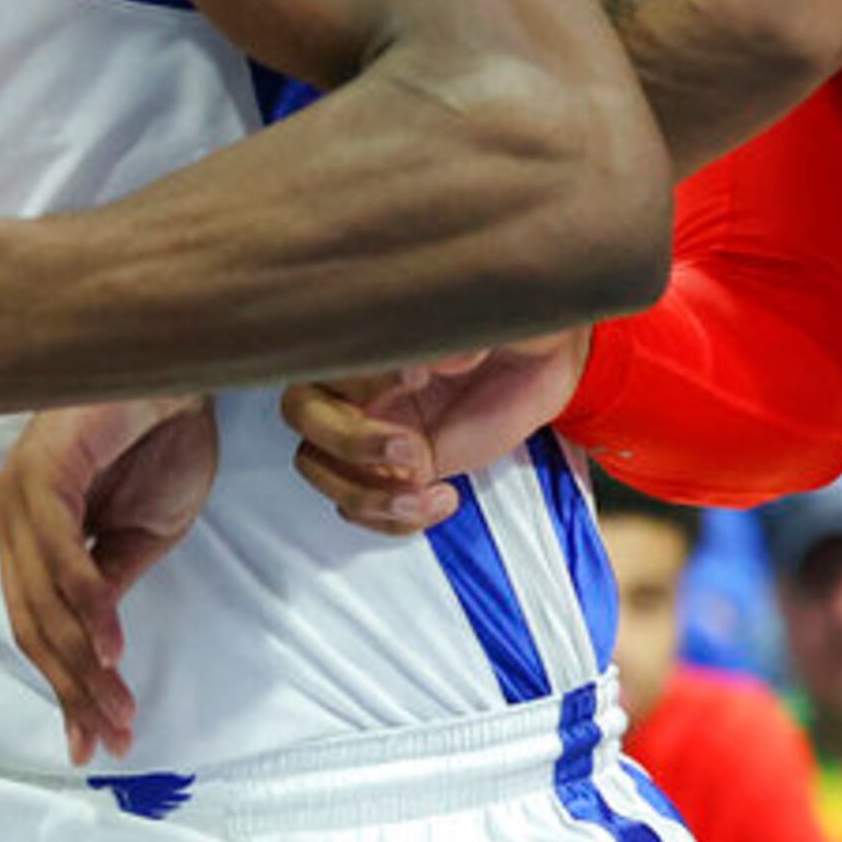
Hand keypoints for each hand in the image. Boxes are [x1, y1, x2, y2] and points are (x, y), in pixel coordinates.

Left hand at [0, 395, 222, 763]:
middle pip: (35, 625)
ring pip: (43, 600)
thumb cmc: (164, 442)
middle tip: (113, 736)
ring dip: (84, 659)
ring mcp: (18, 496)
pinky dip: (88, 602)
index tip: (95, 743)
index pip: (40, 626)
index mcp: (29, 537)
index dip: (67, 687)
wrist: (181, 372)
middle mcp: (10, 520)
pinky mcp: (40, 473)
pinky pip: (62, 553)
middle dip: (75, 688)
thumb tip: (96, 652)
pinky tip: (113, 642)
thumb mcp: (143, 536)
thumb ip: (111, 586)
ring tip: (118, 705)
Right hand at [280, 335, 586, 532]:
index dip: (361, 377)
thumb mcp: (500, 322)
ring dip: (366, 494)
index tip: (418, 376)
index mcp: (374, 336)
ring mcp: (372, 429)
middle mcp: (358, 382)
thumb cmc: (512, 326)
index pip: (331, 355)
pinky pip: (360, 505)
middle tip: (413, 450)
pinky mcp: (396, 469)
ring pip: (318, 467)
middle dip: (350, 443)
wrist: (540, 364)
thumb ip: (469, 335)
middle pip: (301, 414)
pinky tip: (444, 500)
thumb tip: (441, 358)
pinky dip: (392, 519)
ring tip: (427, 492)